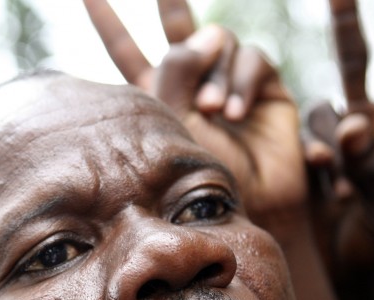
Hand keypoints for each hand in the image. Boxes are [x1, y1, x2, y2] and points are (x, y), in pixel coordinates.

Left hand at [84, 0, 304, 225]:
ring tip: (210, 111)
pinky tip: (233, 112)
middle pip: (178, 27)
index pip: (127, 49)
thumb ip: (176, 73)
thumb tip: (199, 36)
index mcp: (158, 92)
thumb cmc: (204, 176)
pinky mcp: (265, 84)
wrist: (252, 204)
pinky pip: (252, 57)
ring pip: (218, 39)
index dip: (108, 22)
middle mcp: (194, 81)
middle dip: (168, 2)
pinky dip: (241, 80)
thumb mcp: (175, 124)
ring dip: (213, 72)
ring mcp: (230, 80)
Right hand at [303, 0, 373, 299]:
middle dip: (347, 25)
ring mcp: (335, 141)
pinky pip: (301, 139)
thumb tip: (350, 122)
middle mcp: (368, 124)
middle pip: (356, 63)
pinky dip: (307, 154)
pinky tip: (320, 180)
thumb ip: (373, 164)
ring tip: (334, 178)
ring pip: (318, 111)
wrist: (350, 271)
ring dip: (321, 137)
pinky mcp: (309, 160)